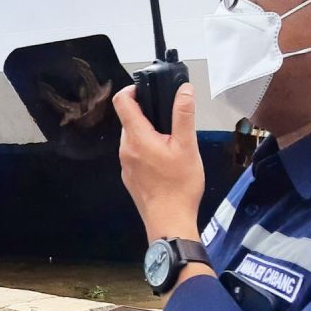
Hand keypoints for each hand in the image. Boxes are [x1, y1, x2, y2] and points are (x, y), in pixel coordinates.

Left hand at [111, 83, 203, 240]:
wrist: (169, 221)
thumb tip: (183, 90)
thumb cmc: (179, 186)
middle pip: (129, 120)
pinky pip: (135, 155)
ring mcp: (125, 164)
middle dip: (147, 114)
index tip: (147, 90)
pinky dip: (147, 150)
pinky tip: (165, 161)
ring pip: (133, 138)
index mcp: (137, 137)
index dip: (132, 90)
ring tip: (171, 142)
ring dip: (148, 133)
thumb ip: (183, 115)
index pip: (122, 101)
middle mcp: (125, 149)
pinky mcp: (130, 176)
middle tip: (170, 119)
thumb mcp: (187, 146)